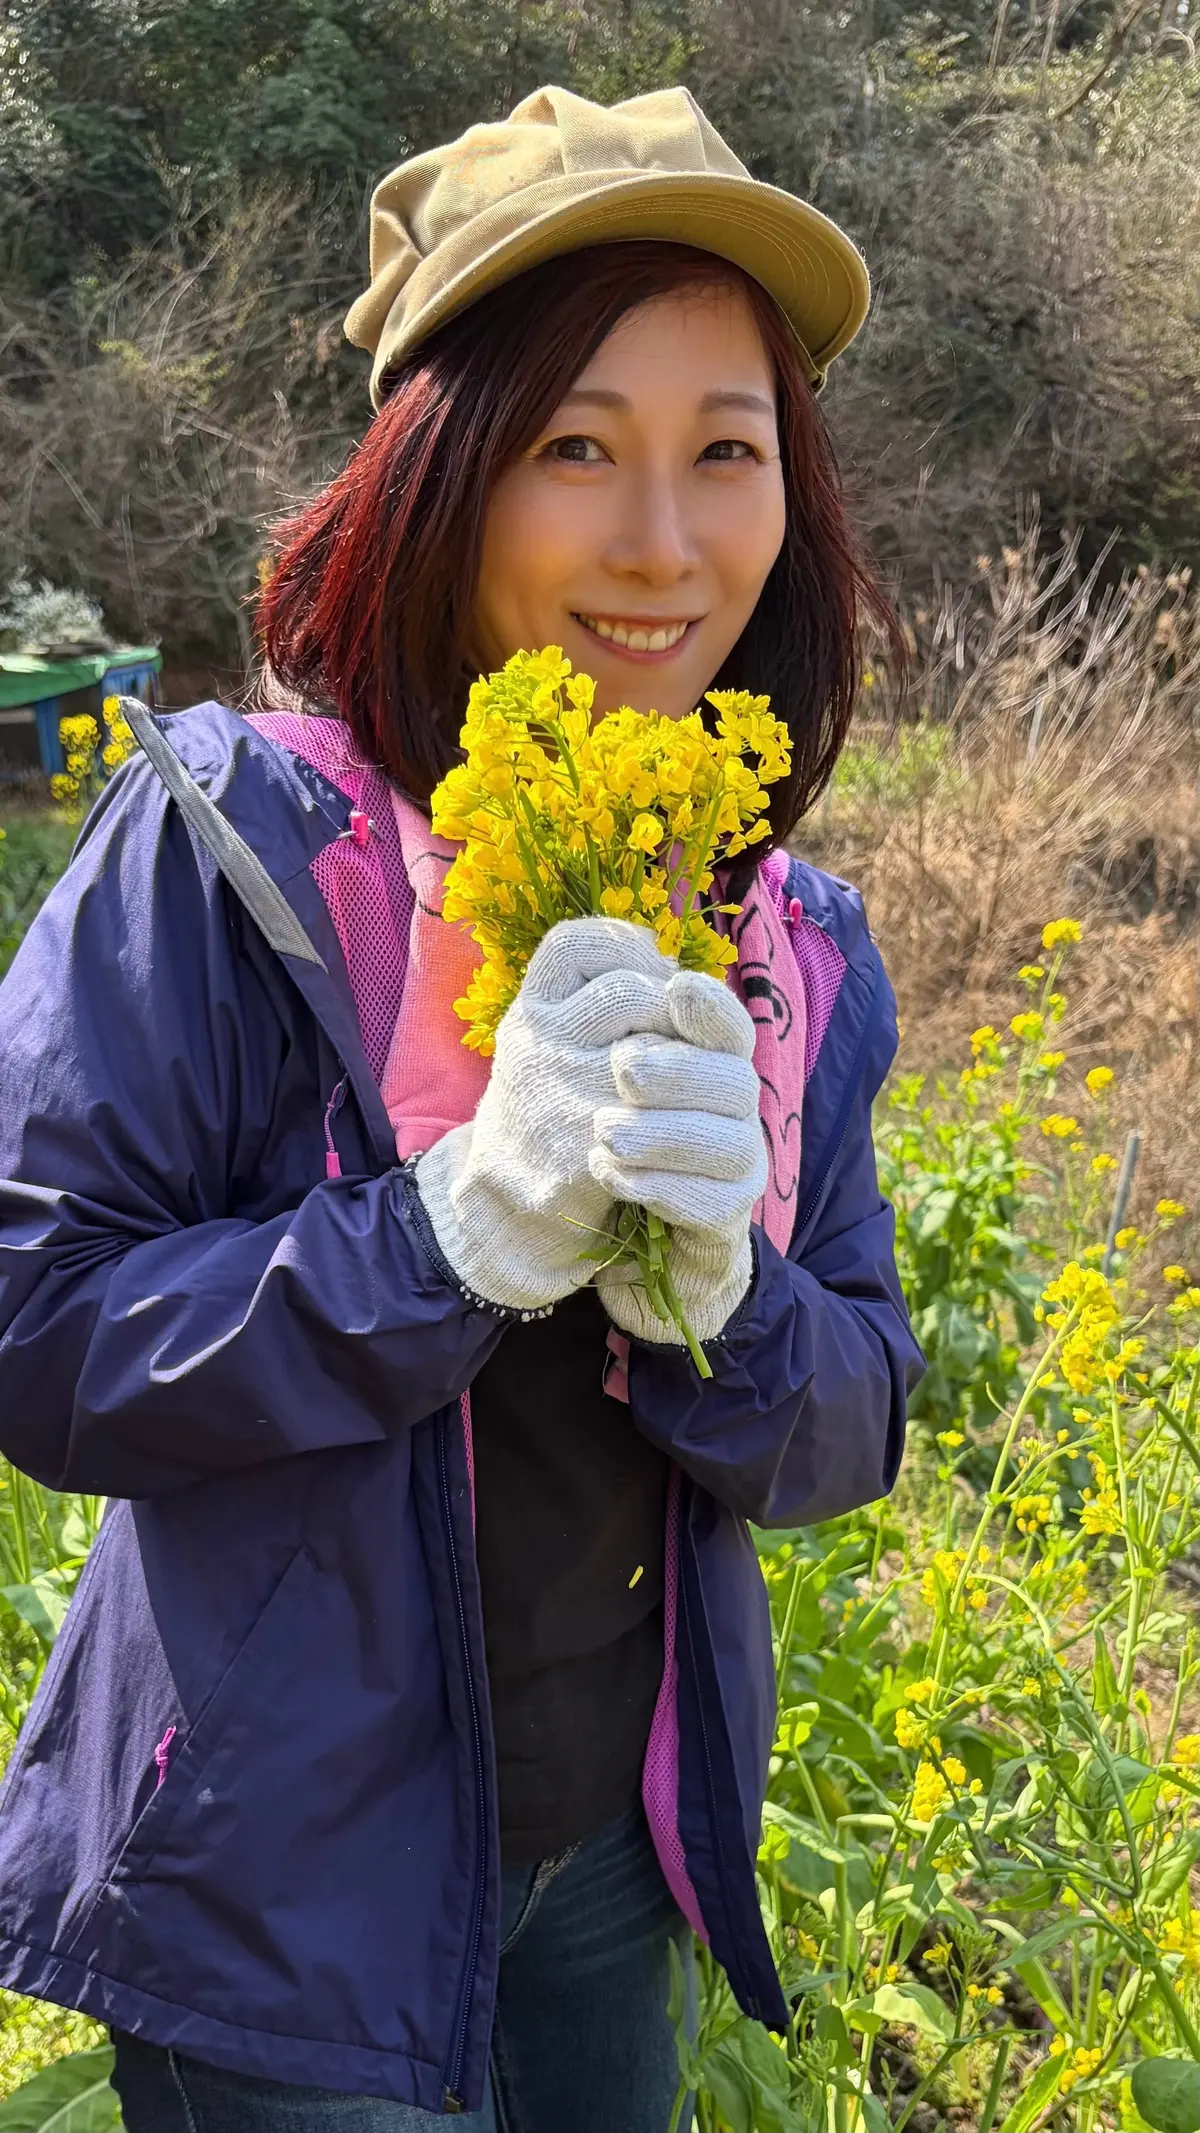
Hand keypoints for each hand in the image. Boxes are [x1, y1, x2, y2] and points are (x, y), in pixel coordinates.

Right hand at [415, 918, 674, 1313]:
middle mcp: (540, 1043)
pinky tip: (679, 1110)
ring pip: (651, 1047)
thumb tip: (675, 971)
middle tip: (684, 1027)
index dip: (627, 946)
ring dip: (683, 1053)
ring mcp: (565, 1092)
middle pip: (628, 991)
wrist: (509, 1198)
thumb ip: (596, 997)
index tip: (655, 970)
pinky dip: (683, 1103)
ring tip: (682, 1068)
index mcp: (529, 1010)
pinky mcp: (593, 1141)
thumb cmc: (549, 1103)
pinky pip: (659, 1107)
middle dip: (671, 1004)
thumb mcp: (551, 1038)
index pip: (575, 944)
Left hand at [591, 970, 764, 1345]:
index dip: (710, 1005)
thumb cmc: (598, 1123)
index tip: (673, 987)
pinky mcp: (725, 1214)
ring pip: (727, 1142)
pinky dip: (658, 1186)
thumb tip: (625, 958)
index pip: (728, 1023)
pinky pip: (709, 1203)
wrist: (599, 1217)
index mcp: (709, 1059)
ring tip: (605, 1133)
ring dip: (663, 1132)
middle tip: (622, 1068)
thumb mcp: (593, 1061)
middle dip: (678, 1070)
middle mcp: (734, 1105)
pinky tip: (612, 1174)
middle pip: (734, 1079)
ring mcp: (736, 1161)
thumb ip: (614, 1010)